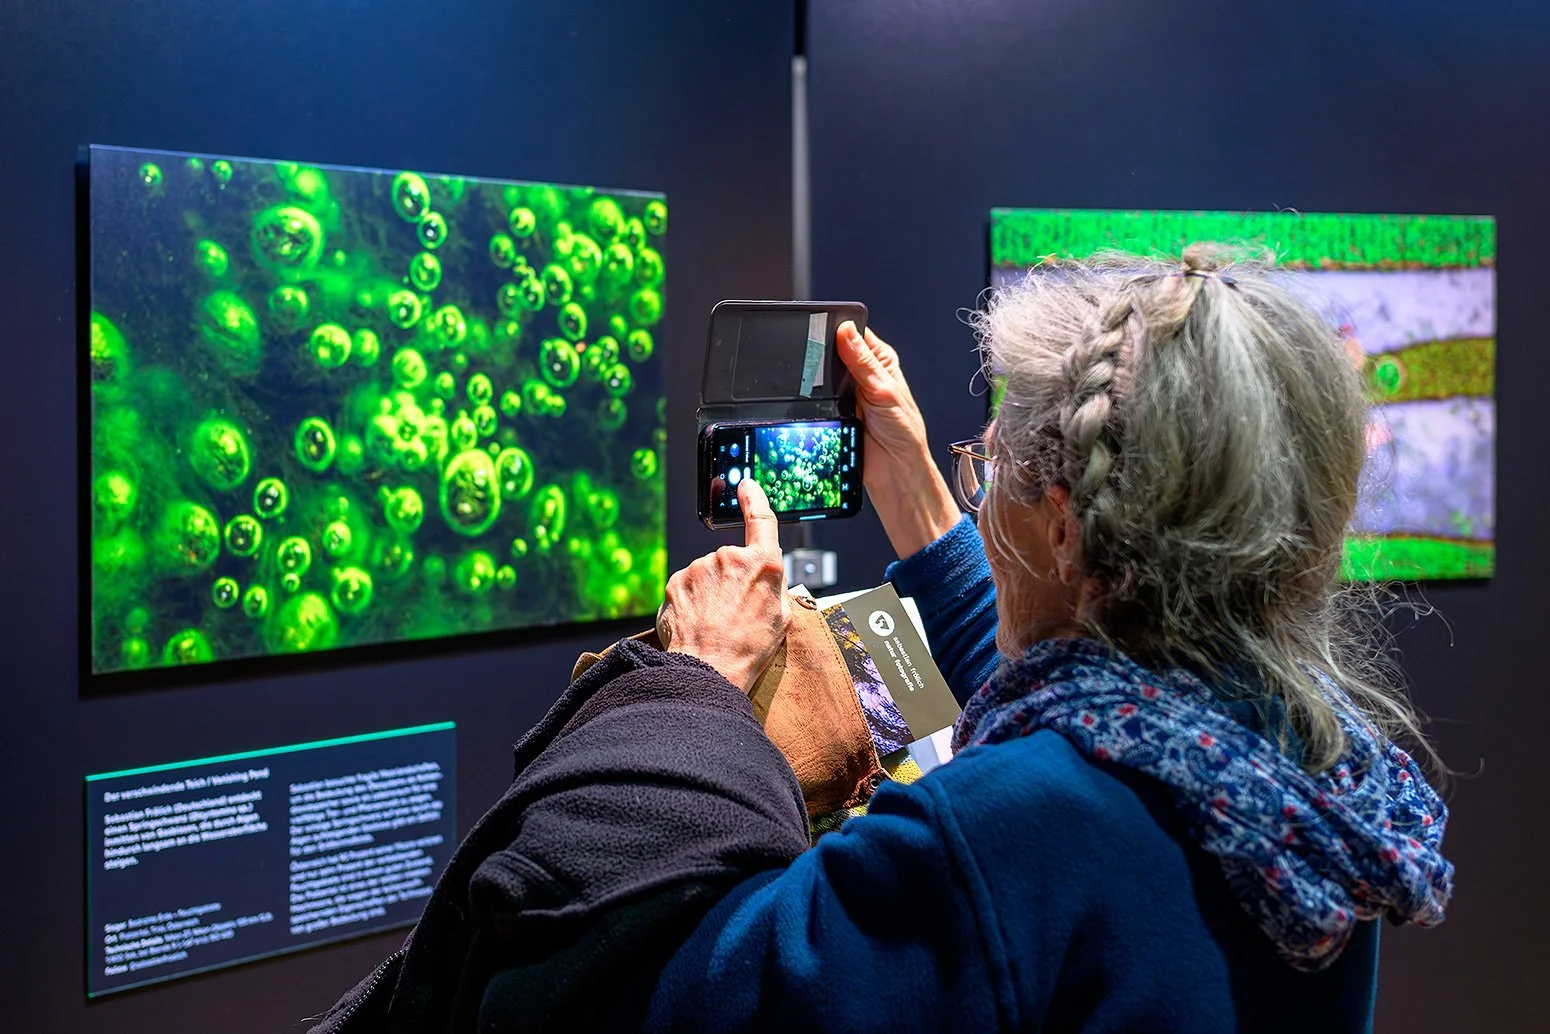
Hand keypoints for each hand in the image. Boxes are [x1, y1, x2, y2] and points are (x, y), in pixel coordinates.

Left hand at [659, 479, 789, 692]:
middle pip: (733, 561)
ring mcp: (699, 567)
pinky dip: (692, 601)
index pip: (761, 519)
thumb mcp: (782, 617)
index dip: (755, 498)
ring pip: (708, 574)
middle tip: (737, 612)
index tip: (747, 485)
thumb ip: (775, 587)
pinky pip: (688, 586)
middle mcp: (729, 558)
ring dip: (711, 593)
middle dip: (734, 581)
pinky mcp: (675, 581)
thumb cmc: (748, 649)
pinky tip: (699, 622)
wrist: (708, 669)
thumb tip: (768, 580)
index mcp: (762, 564)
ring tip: (716, 623)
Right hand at [836, 320, 960, 557]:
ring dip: (818, 381)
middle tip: (820, 363)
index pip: (855, 334)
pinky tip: (814, 401)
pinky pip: (816, 400)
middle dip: (825, 357)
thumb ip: (863, 360)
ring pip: (822, 377)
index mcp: (881, 361)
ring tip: (821, 386)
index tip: (826, 329)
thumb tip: (846, 331)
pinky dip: (812, 400)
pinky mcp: (833, 412)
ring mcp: (847, 394)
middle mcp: (864, 375)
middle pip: (834, 354)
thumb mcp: (884, 390)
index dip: (840, 329)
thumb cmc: (904, 433)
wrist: (893, 471)